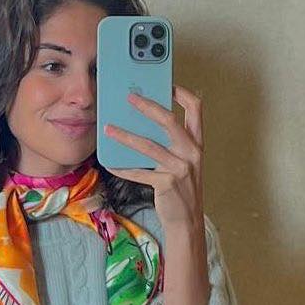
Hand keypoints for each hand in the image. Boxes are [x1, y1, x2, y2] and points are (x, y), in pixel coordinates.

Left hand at [102, 85, 204, 232]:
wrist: (187, 221)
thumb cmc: (181, 189)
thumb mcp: (182, 162)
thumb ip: (170, 144)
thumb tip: (142, 123)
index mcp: (196, 143)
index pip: (195, 109)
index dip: (181, 93)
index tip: (166, 83)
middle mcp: (192, 152)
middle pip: (170, 121)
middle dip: (148, 106)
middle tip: (129, 98)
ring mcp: (180, 168)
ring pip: (149, 146)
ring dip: (125, 136)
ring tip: (108, 129)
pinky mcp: (167, 184)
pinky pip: (139, 172)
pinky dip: (122, 168)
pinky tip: (109, 164)